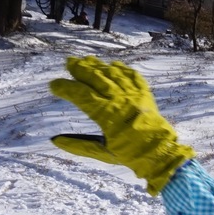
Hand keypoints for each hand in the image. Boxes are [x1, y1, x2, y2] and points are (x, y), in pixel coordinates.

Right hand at [49, 56, 194, 194]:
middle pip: (96, 78)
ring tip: (87, 60)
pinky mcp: (145, 95)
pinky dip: (123, 70)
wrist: (159, 153)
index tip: (53, 85)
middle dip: (80, 69)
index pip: (81, 95)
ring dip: (98, 66)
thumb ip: (79, 145)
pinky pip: (133, 77)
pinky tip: (115, 66)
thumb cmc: (130, 155)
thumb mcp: (102, 152)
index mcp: (106, 114)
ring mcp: (133, 95)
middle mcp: (119, 100)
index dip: (65, 88)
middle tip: (68, 62)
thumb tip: (55, 140)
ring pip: (113, 74)